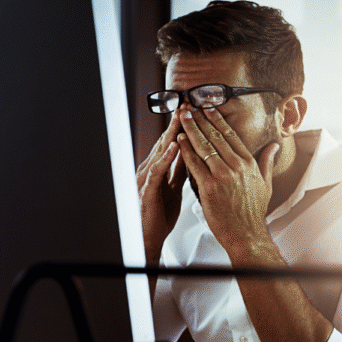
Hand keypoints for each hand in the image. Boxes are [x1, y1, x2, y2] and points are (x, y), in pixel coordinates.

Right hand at [136, 114, 187, 262]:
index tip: (194, 109)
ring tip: (181, 117)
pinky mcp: (147, 190)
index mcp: (159, 169)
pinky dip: (167, 157)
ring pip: (161, 151)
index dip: (182, 126)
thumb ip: (180, 172)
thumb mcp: (174, 189)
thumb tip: (192, 156)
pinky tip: (176, 146)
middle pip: (165, 141)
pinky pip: (158, 171)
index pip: (172, 142)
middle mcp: (151, 169)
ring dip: (171, 134)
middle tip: (187, 103)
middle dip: (177, 122)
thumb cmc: (159, 215)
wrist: (148, 238)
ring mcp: (147, 178)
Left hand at [176, 106, 279, 261]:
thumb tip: (274, 146)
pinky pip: (195, 164)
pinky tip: (180, 140)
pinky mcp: (210, 187)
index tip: (208, 108)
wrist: (247, 234)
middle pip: (215, 136)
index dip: (218, 120)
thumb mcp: (266, 184)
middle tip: (190, 106)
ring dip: (191, 130)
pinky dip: (186, 151)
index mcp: (249, 164)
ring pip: (204, 147)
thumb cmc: (253, 213)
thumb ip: (267, 162)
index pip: (231, 135)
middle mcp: (237, 166)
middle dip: (201, 119)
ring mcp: (223, 176)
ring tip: (182, 117)